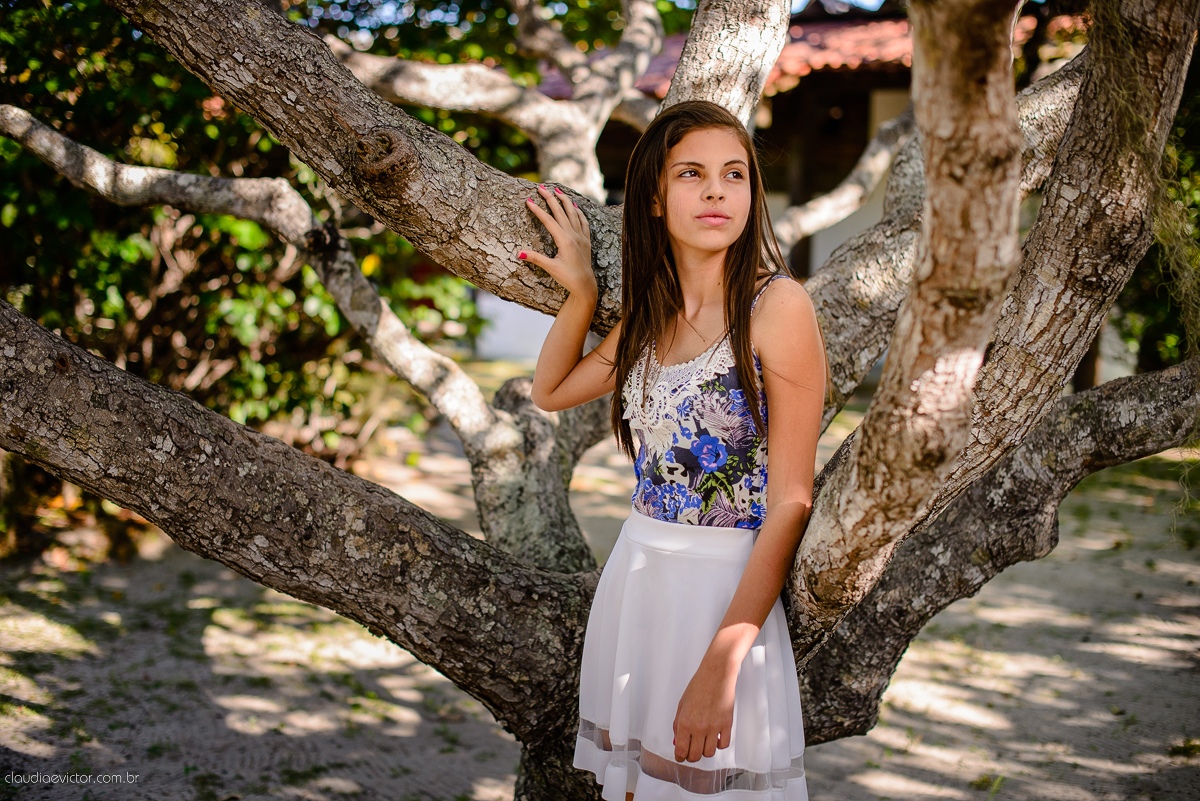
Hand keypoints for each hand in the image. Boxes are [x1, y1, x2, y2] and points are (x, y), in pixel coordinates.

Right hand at [519, 184, 595, 300]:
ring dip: (565, 201)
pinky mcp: (586, 241)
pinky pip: (583, 222)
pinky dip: (578, 212)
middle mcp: (574, 235)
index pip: (549, 220)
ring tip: (557, 191)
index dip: (538, 210)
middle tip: (540, 187)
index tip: (528, 200)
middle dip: (550, 198)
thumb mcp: (550, 268)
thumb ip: (535, 258)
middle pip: (560, 212)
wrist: (585, 285)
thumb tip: (518, 253)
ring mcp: (581, 237)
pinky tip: (575, 206)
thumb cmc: (568, 278)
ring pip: (573, 213)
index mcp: (564, 240)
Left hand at [672, 658, 736, 762]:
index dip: (680, 757)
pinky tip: (715, 737)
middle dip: (691, 757)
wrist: (716, 674)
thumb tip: (677, 739)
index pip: (681, 750)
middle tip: (691, 752)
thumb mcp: (681, 704)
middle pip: (695, 756)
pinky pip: (723, 745)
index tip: (680, 756)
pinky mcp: (727, 725)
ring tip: (703, 743)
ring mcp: (714, 727)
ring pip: (709, 753)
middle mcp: (699, 727)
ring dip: (705, 751)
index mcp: (685, 722)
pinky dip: (719, 744)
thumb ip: (678, 723)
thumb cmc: (699, 685)